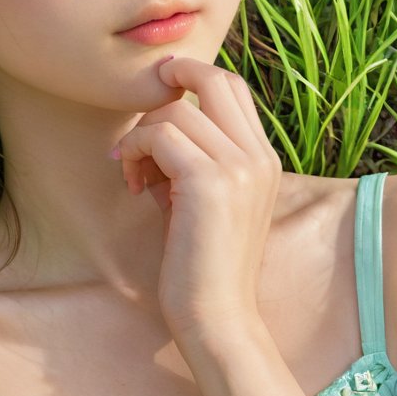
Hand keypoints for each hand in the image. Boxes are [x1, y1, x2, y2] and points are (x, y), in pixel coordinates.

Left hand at [109, 55, 282, 349]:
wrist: (216, 317)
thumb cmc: (200, 264)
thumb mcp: (202, 200)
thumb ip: (189, 159)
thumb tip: (153, 126)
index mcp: (264, 159)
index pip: (233, 88)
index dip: (193, 78)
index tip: (158, 97)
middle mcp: (258, 157)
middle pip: (213, 80)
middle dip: (168, 83)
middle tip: (138, 115)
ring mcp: (239, 167)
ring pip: (175, 111)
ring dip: (140, 135)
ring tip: (134, 175)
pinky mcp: (210, 183)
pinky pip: (158, 136)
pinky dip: (134, 151)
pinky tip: (132, 185)